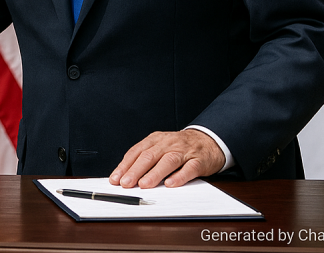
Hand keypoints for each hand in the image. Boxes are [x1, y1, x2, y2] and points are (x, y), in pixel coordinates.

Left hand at [109, 129, 225, 187]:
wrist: (208, 140)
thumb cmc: (179, 147)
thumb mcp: (160, 147)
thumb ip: (144, 159)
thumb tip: (125, 176)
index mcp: (155, 140)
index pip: (136, 152)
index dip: (125, 166)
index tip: (115, 179)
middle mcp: (168, 144)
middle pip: (149, 156)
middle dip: (135, 170)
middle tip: (125, 184)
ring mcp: (184, 151)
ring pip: (167, 161)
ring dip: (154, 174)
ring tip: (144, 185)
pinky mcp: (199, 160)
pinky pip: (189, 168)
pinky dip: (179, 176)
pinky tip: (170, 184)